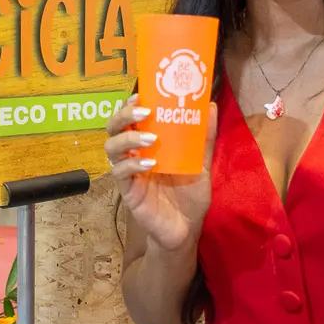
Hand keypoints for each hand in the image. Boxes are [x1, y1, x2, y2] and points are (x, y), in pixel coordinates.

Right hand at [104, 95, 218, 253]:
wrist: (187, 229)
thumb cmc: (190, 195)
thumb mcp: (201, 163)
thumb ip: (204, 138)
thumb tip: (212, 106)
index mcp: (148, 144)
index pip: (130, 118)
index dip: (129, 104)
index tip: (141, 94)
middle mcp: (134, 154)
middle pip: (114, 128)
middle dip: (123, 116)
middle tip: (143, 112)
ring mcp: (129, 173)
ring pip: (111, 148)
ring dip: (128, 139)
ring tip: (149, 139)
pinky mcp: (128, 191)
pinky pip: (120, 174)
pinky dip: (132, 165)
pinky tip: (149, 165)